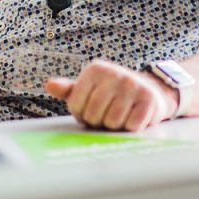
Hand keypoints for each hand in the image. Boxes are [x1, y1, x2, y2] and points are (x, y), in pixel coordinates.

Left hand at [44, 59, 175, 130]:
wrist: (149, 91)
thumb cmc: (112, 94)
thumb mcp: (89, 89)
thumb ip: (69, 90)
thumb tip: (49, 86)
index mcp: (95, 70)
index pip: (76, 105)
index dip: (82, 115)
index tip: (90, 110)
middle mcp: (114, 73)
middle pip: (94, 115)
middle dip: (98, 122)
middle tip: (106, 115)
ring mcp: (133, 85)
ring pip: (112, 122)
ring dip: (115, 126)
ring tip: (119, 116)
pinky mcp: (149, 99)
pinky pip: (131, 126)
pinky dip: (130, 128)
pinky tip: (133, 117)